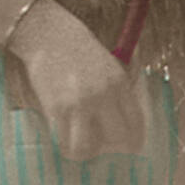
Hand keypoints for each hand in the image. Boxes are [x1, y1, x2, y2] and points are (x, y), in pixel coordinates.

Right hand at [7, 0, 146, 160]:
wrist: (48, 34)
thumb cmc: (78, 48)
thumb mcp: (108, 64)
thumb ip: (117, 91)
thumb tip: (121, 121)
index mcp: (119, 82)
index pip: (136, 122)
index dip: (134, 139)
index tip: (130, 146)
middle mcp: (103, 95)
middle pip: (118, 137)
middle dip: (113, 147)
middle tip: (105, 146)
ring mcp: (79, 104)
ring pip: (89, 147)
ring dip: (87, 150)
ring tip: (83, 144)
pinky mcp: (57, 109)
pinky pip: (65, 141)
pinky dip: (66, 144)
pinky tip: (66, 137)